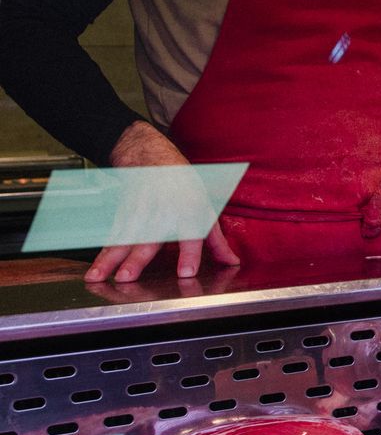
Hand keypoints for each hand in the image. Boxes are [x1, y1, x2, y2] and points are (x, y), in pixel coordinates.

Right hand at [85, 122, 240, 282]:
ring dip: (111, 260)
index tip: (186, 273)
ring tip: (100, 278)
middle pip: (149, 238)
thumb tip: (231, 261)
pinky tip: (95, 270)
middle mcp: (163, 212)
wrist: (151, 157)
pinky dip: (102, 254)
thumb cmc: (183, 184)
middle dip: (137, 259)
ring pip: (124, 240)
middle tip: (127, 277)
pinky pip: (113, 237)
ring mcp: (140, 213)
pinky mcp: (124, 214)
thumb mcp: (206, 207)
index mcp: (189, 211)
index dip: (190, 255)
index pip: (191, 236)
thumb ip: (216, 240)